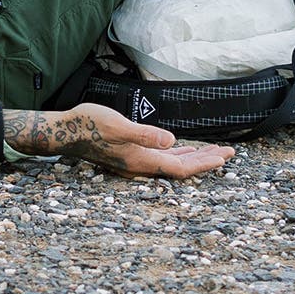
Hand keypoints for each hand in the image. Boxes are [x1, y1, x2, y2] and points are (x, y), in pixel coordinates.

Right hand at [2, 104, 232, 178]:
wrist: (65, 131)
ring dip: (195, 158)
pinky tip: (184, 149)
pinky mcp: (131, 153)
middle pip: (181, 168)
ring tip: (215, 153)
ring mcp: (136, 160)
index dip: (204, 165)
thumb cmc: (89, 124)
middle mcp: (141, 164)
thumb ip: (144, 135)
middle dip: (206, 161)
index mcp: (142, 160)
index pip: (181, 169)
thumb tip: (172, 142)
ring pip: (172, 163)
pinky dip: (179, 154)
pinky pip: (162, 158)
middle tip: (230, 153)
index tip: (224, 158)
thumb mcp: (118, 125)